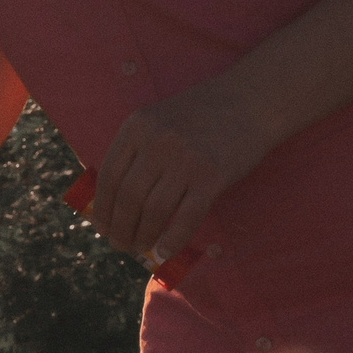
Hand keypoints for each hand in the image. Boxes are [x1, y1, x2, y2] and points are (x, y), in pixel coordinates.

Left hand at [90, 78, 272, 261]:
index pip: (109, 176)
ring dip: (143, 236)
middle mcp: (157, 141)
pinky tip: (165, 251)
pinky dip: (173, 239)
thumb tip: (115, 203)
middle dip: (120, 229)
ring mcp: (185, 159)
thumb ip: (137, 153)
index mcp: (136, 127)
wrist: (251, 100)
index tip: (102, 228)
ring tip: (141, 248)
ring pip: (153, 211)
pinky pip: (186, 217)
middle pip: (128, 197)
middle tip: (120, 245)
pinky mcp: (212, 175)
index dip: (102, 208)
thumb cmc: (202, 116)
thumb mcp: (159, 121)